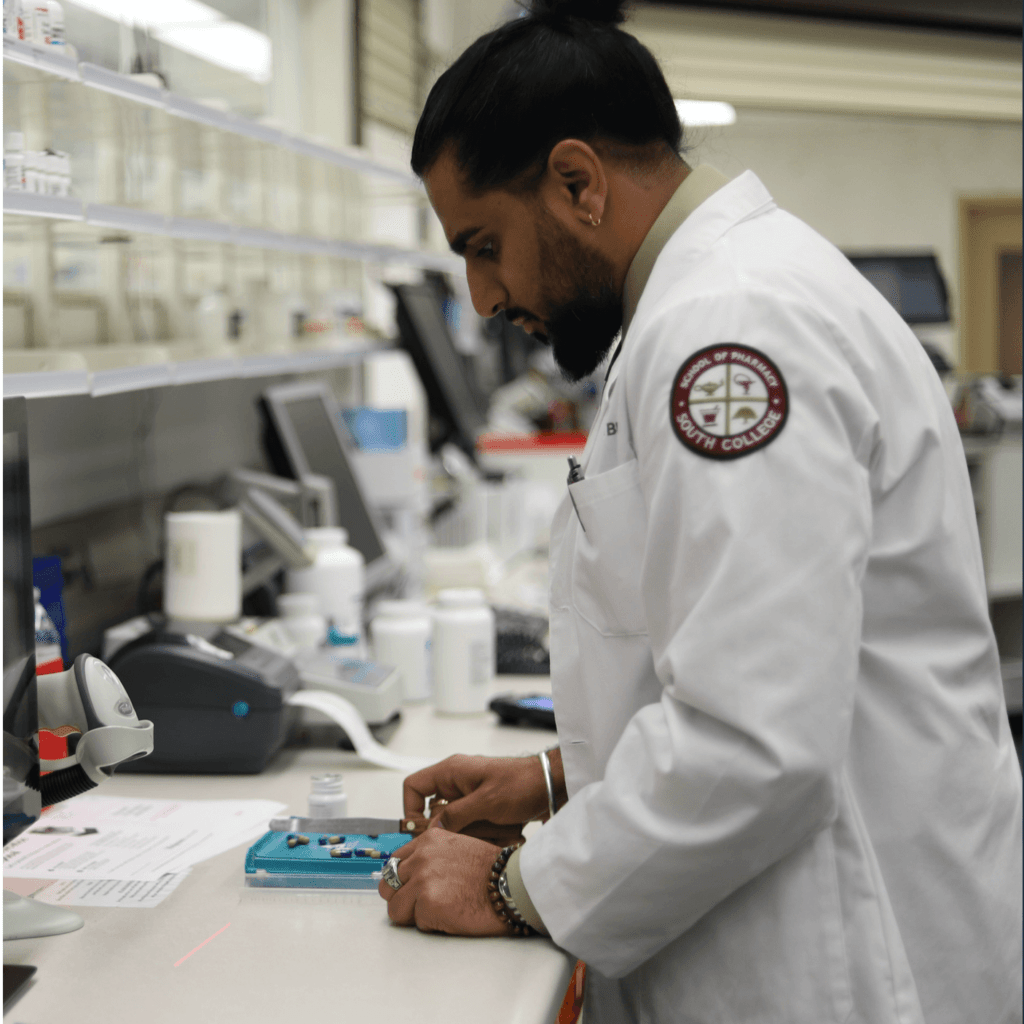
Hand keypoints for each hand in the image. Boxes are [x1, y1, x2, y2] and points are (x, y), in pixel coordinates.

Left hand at [377, 827, 507, 935]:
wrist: (512, 886)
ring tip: (441, 911)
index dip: (402, 881)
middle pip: (388, 886)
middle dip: (402, 899)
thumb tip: (409, 874)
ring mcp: (423, 880)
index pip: (394, 863)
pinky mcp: (428, 903)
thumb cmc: (492, 872)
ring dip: (415, 915)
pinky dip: (432, 926)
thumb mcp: (458, 848)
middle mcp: (422, 856)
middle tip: (422, 906)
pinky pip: (416, 924)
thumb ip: (432, 856)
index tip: (409, 889)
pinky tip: (452, 916)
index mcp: (429, 840)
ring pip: (396, 909)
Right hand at [402, 753, 552, 840]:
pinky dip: (484, 834)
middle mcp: (457, 783)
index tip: (421, 831)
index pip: (414, 786)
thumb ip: (455, 815)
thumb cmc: (521, 783)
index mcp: (452, 772)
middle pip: (435, 812)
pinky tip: (502, 834)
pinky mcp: (482, 808)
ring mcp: (470, 796)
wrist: (552, 784)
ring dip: (472, 833)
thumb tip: (431, 830)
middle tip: (467, 835)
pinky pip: (472, 827)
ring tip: (494, 831)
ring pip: (455, 823)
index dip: (411, 808)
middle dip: (451, 828)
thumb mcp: (486, 801)